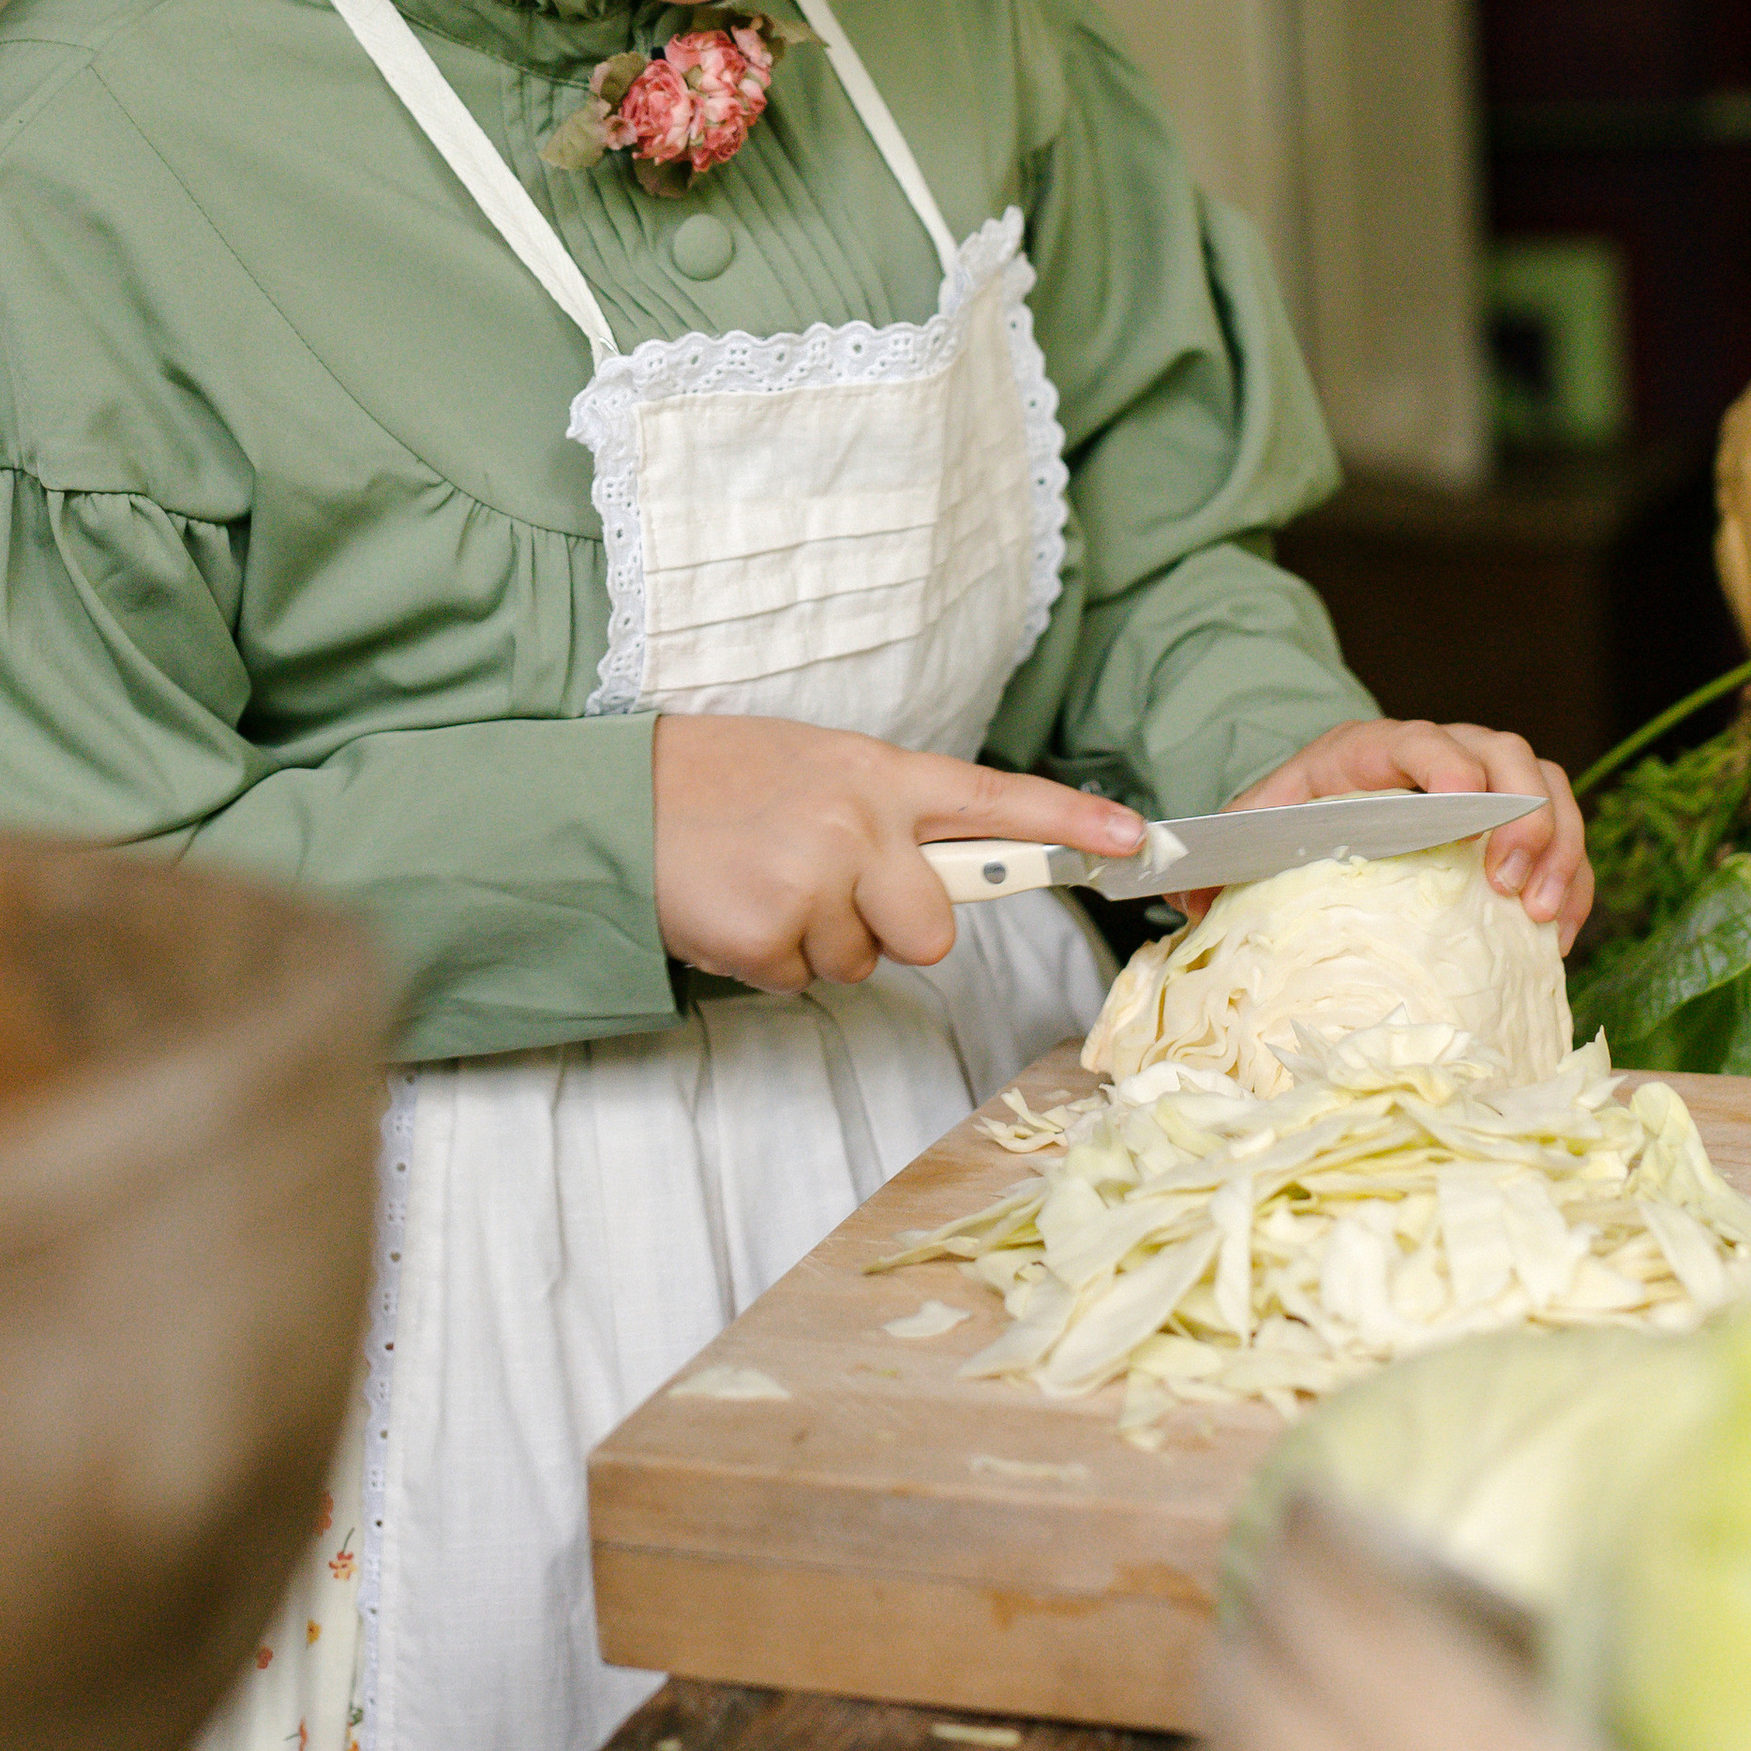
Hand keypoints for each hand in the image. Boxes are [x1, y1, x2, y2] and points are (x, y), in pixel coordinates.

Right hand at [651, 716, 1147, 995]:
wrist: (615, 801)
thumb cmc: (718, 785)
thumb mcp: (816, 770)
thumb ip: (887, 815)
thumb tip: (945, 872)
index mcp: (877, 773)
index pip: (994, 799)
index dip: (1070, 824)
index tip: (1135, 841)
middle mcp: (859, 822)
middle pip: (937, 928)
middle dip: (892, 929)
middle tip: (823, 888)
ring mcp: (817, 879)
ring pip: (866, 962)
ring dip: (817, 942)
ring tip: (762, 884)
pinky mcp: (773, 934)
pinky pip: (805, 980)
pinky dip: (769, 961)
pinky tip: (734, 909)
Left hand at [1213, 719, 1592, 950]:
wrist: (1324, 799)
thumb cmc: (1294, 815)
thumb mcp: (1255, 827)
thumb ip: (1220, 857)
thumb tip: (1184, 904)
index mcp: (1371, 748)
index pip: (1422, 739)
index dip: (1448, 766)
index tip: (1462, 809)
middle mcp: (1441, 751)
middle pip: (1506, 754)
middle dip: (1520, 815)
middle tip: (1508, 884)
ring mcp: (1488, 781)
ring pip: (1550, 786)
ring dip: (1557, 848)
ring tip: (1539, 914)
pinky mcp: (1516, 822)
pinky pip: (1565, 838)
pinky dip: (1571, 881)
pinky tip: (1556, 933)